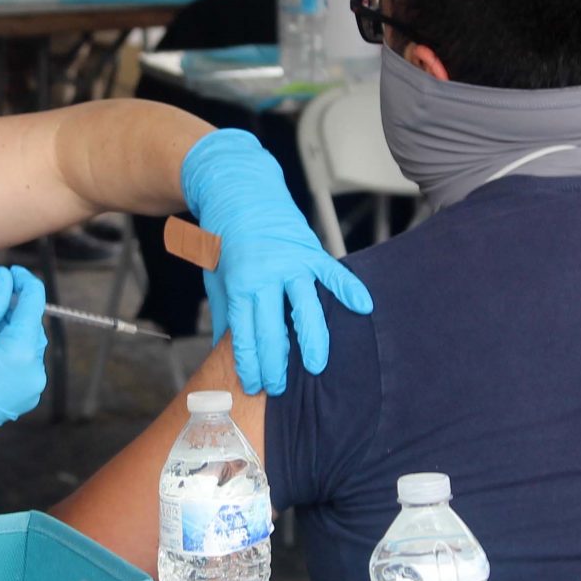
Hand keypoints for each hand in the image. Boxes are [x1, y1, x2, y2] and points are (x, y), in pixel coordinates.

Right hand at [0, 265, 49, 459]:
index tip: (10, 271)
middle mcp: (34, 372)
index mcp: (22, 353)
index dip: (23, 282)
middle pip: (29, 326)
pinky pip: (20, 365)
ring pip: (25, 345)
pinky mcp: (20, 399)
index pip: (33, 304)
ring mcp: (29, 389)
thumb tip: (5, 280)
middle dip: (9, 308)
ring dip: (6, 329)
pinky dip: (6, 350)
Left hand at [180, 129, 371, 395]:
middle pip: (274, 330)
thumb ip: (226, 315)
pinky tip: (364, 306)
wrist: (238, 192)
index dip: (251, 364)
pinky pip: (333, 274)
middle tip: (279, 388)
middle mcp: (267, 275)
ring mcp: (292, 263)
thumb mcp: (217, 278)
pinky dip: (350, 288)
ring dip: (312, 342)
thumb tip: (226, 353)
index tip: (254, 386)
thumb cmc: (225, 239)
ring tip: (317, 367)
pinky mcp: (312, 251)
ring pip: (306, 309)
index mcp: (240, 284)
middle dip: (276, 364)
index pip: (246, 335)